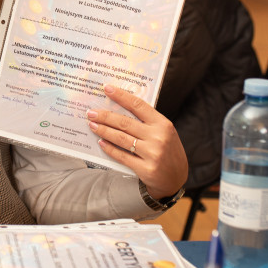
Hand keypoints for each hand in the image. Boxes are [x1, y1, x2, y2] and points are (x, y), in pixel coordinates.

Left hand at [87, 84, 187, 199]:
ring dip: (104, 131)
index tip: (107, 89)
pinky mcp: (146, 169)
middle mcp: (158, 137)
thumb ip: (147, 122)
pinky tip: (101, 143)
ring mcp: (152, 154)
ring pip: (121, 138)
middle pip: (125, 123)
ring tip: (93, 125)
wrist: (176, 178)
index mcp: (163, 124)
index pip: (138, 105)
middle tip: (91, 113)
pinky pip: (122, 156)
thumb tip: (119, 109)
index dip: (121, 96)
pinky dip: (109, 148)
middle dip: (105, 116)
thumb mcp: (164, 132)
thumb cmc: (167, 151)